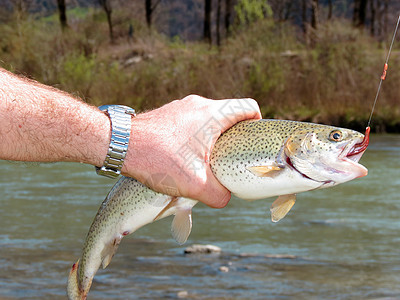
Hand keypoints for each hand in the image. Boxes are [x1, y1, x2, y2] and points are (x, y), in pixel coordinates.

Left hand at [121, 95, 261, 207]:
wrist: (120, 145)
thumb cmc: (159, 160)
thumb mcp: (196, 185)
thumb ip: (219, 194)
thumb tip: (225, 197)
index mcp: (213, 114)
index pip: (249, 108)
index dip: (256, 125)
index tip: (249, 143)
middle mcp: (198, 104)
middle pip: (229, 114)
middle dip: (233, 137)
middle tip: (228, 158)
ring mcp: (181, 106)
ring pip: (208, 118)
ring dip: (212, 137)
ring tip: (204, 160)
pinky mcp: (167, 114)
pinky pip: (190, 122)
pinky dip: (194, 137)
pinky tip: (183, 156)